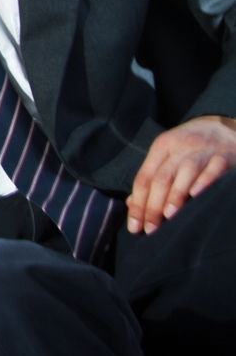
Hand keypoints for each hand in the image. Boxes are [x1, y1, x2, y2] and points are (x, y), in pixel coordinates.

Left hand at [126, 115, 235, 233]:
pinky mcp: (224, 155)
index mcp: (162, 147)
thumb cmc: (191, 147)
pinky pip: (213, 169)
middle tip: (151, 229)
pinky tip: (197, 196)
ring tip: (169, 216)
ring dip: (176, 194)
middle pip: (162, 177)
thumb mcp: (168, 155)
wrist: (222, 125)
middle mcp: (180, 147)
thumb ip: (152, 177)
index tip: (134, 226)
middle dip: (153, 205)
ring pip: (185, 172)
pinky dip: (204, 182)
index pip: (144, 177)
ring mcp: (203, 150)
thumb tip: (132, 204)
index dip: (137, 203)